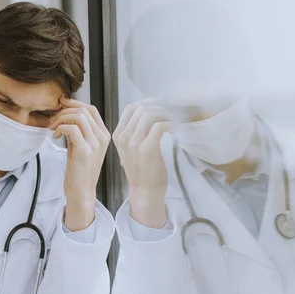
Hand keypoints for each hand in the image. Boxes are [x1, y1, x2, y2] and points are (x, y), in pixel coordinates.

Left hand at [49, 98, 110, 230]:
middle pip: (84, 110)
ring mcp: (95, 144)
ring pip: (78, 116)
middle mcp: (102, 137)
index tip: (61, 105)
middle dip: (65, 111)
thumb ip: (78, 131)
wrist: (81, 192)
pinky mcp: (85, 150)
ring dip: (61, 119)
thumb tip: (65, 114)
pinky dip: (60, 128)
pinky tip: (55, 137)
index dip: (75, 103)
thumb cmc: (79, 171)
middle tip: (53, 120)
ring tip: (53, 128)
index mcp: (103, 135)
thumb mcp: (81, 147)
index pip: (91, 109)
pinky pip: (71, 128)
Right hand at [113, 99, 170, 227]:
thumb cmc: (142, 170)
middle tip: (173, 110)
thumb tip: (150, 113)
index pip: (130, 108)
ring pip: (150, 115)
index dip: (146, 102)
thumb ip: (136, 132)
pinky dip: (170, 123)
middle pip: (141, 109)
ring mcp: (133, 143)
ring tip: (175, 118)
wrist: (144, 191)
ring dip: (166, 113)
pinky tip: (176, 128)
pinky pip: (159, 127)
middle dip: (160, 106)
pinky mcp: (146, 149)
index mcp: (118, 136)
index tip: (161, 104)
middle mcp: (123, 137)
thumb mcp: (132, 149)